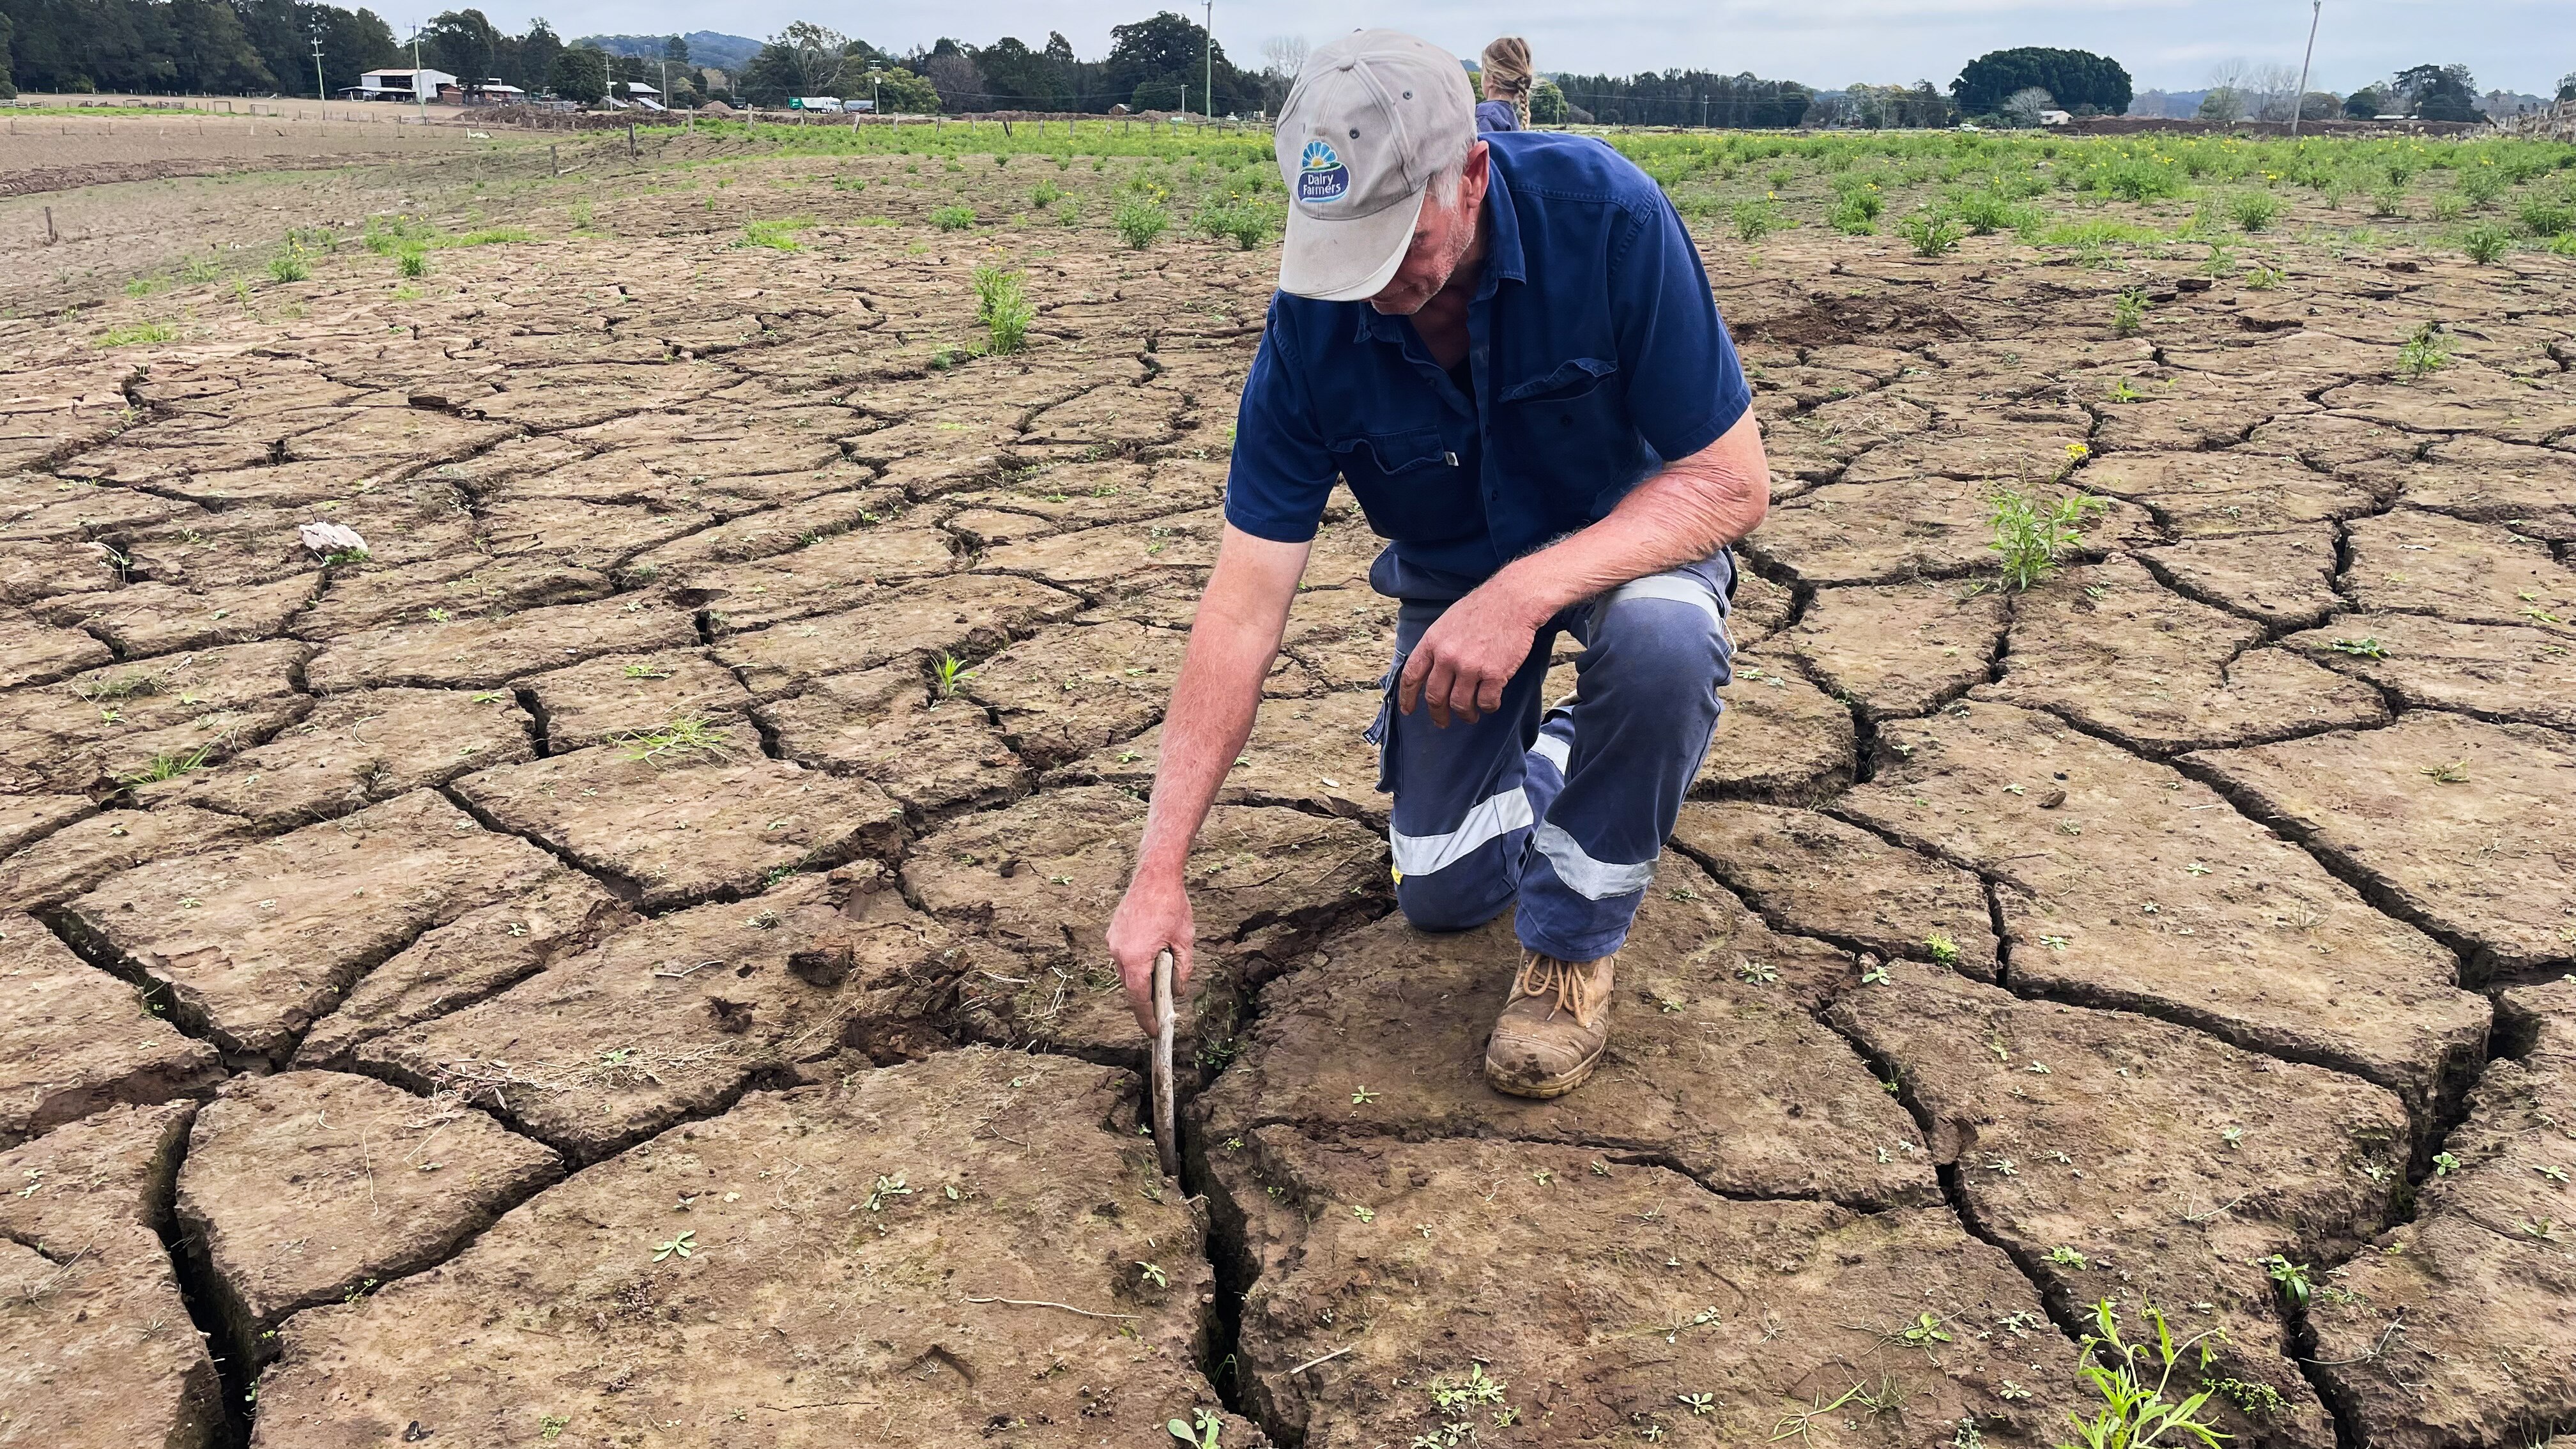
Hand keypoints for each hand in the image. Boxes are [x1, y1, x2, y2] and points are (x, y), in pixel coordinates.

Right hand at [1107, 871, 1195, 1037]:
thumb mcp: (1185, 941)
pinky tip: (1151, 958)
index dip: (1147, 1018)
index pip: (1139, 998)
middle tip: (1160, 1013)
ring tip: (1160, 980)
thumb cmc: (1172, 906)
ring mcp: (1113, 942)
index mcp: (1136, 958)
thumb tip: (1177, 991)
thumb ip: (1182, 970)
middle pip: (1131, 986)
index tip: (1154, 1032)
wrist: (1154, 875)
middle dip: (1145, 1000)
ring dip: (1141, 978)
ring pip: (1126, 971)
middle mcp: (1119, 952)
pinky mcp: (1113, 932)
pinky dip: (1136, 962)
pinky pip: (1123, 956)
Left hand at [1397, 577, 1542, 727]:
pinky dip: (1488, 707)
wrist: (1513, 600)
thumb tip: (1431, 669)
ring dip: (1465, 714)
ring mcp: (1470, 667)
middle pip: (1434, 697)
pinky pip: (1486, 702)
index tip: (1408, 710)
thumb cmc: (1483, 607)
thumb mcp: (1448, 622)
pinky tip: (1490, 704)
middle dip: (1437, 714)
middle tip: (1442, 722)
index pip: (1411, 675)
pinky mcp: (1494, 674)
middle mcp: (1447, 657)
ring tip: (1471, 715)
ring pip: (1460, 704)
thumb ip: (1437, 646)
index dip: (1407, 697)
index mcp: (1432, 642)